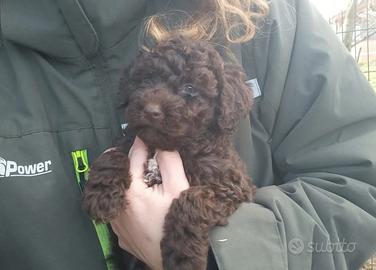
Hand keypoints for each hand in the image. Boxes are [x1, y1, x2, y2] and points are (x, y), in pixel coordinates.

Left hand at [110, 137, 189, 269]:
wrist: (176, 261)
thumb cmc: (179, 223)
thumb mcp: (179, 189)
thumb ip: (170, 162)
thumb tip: (163, 143)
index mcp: (130, 191)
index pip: (133, 157)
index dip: (141, 143)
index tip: (144, 134)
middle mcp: (117, 205)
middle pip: (122, 174)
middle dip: (131, 162)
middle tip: (141, 152)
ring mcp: (116, 222)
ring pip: (119, 193)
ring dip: (128, 182)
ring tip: (142, 176)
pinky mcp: (119, 234)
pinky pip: (120, 210)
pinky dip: (127, 201)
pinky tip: (140, 203)